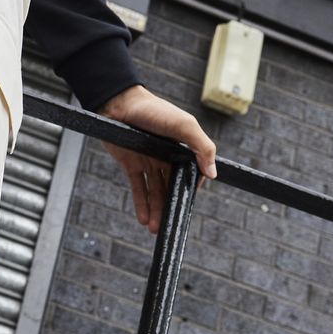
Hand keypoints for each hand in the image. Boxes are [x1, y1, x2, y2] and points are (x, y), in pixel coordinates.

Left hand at [98, 84, 216, 234]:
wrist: (119, 103)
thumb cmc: (154, 110)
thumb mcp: (184, 125)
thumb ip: (202, 147)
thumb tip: (213, 174)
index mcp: (183, 149)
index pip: (191, 176)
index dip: (190, 192)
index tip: (187, 208)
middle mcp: (167, 157)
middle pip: (172, 188)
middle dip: (171, 208)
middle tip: (170, 227)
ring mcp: (149, 161)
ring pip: (155, 191)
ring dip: (156, 211)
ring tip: (155, 230)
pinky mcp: (131, 163)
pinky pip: (139, 187)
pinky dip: (141, 204)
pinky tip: (143, 219)